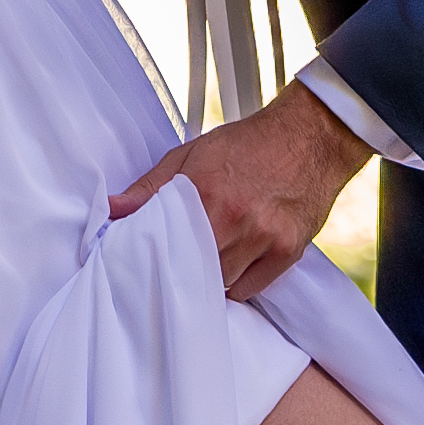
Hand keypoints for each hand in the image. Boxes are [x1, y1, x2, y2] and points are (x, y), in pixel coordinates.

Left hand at [109, 76, 360, 298]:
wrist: (310, 136)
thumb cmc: (250, 144)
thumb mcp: (192, 154)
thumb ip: (151, 187)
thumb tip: (113, 209)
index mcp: (204, 193)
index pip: (165, 246)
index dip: (154, 261)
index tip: (146, 265)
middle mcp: (235, 219)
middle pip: (193, 271)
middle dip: (182, 271)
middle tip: (176, 266)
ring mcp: (264, 238)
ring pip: (222, 284)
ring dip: (210, 278)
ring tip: (207, 260)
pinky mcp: (287, 251)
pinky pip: (251, 288)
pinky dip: (238, 283)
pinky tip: (234, 263)